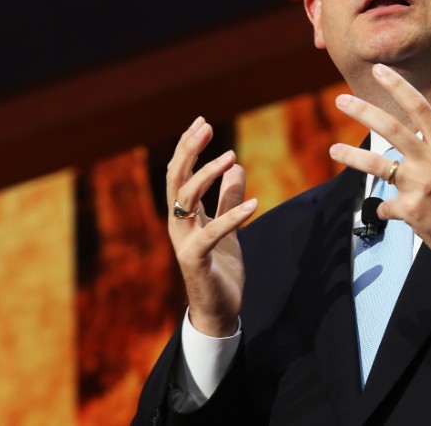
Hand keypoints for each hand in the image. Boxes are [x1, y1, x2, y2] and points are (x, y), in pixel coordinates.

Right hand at [166, 117, 257, 336]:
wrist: (218, 309)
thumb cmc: (219, 268)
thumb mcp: (229, 226)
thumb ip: (228, 198)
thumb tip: (237, 166)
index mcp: (184, 214)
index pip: (179, 172)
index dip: (187, 146)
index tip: (200, 121)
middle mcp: (178, 224)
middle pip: (176, 179)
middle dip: (189, 150)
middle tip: (206, 126)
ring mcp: (184, 241)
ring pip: (186, 199)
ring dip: (208, 175)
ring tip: (230, 156)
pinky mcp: (196, 260)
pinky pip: (213, 234)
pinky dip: (232, 217)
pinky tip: (254, 204)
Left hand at [329, 64, 430, 261]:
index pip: (420, 108)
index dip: (398, 86)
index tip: (379, 72)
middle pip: (391, 129)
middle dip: (363, 111)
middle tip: (342, 100)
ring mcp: (419, 187)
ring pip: (377, 165)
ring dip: (351, 156)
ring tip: (333, 149)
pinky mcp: (411, 211)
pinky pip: (386, 205)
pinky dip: (386, 208)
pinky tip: (390, 211)